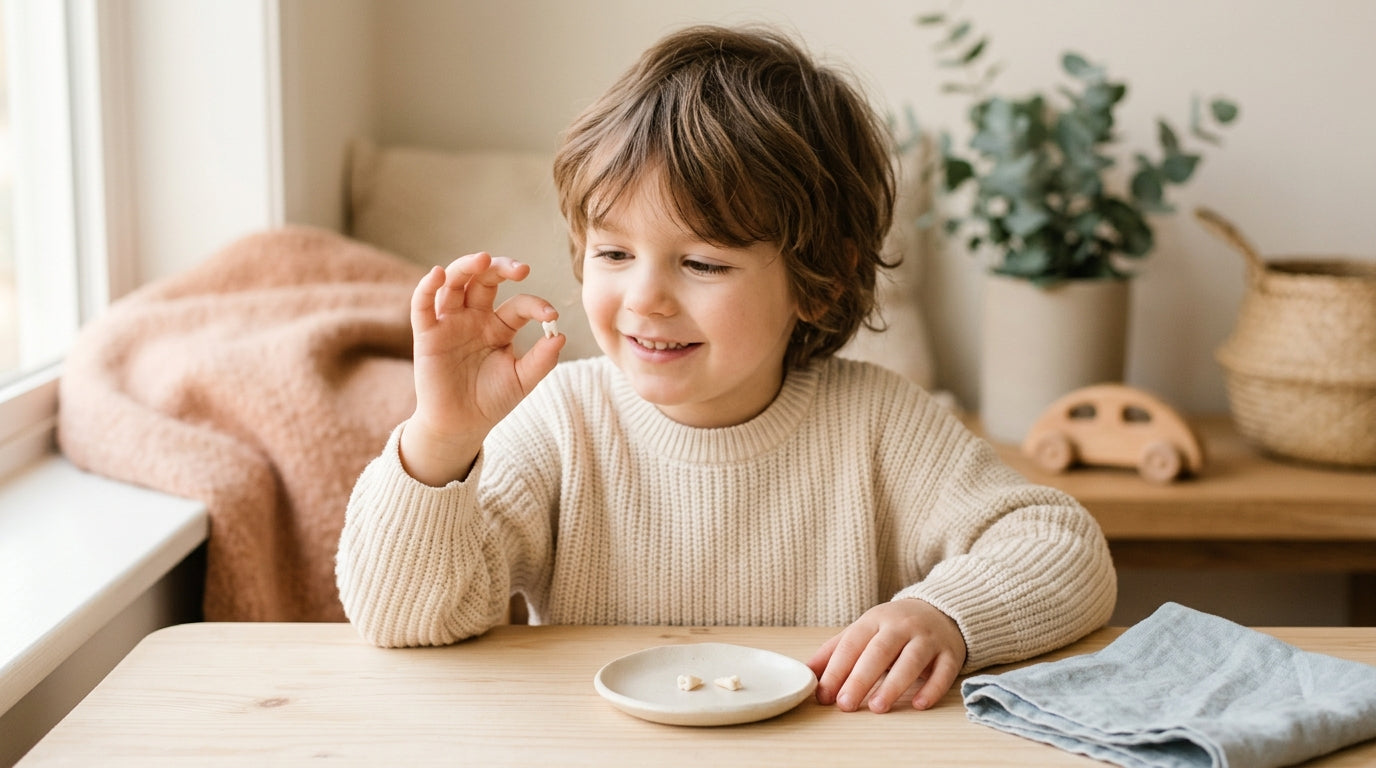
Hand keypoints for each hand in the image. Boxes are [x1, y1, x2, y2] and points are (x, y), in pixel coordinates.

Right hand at [401, 252, 564, 484]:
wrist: (461, 426)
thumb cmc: (491, 400)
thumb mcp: (522, 380)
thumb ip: (541, 360)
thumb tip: (560, 335)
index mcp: (499, 325)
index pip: (519, 305)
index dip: (535, 306)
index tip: (551, 317)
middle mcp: (474, 317)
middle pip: (485, 280)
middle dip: (501, 267)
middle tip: (520, 269)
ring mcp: (450, 322)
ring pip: (454, 283)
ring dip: (466, 266)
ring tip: (482, 258)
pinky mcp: (427, 334)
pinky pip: (422, 305)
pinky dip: (426, 287)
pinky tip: (437, 274)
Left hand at [807, 599, 966, 712]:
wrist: (941, 610)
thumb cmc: (893, 627)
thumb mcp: (863, 631)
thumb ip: (834, 651)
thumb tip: (806, 673)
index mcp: (875, 620)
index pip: (852, 643)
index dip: (836, 670)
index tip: (824, 695)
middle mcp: (901, 626)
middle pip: (879, 652)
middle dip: (860, 679)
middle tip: (845, 705)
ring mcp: (928, 638)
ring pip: (911, 660)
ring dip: (894, 685)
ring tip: (877, 708)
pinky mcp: (950, 652)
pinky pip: (943, 671)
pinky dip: (932, 688)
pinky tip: (918, 705)